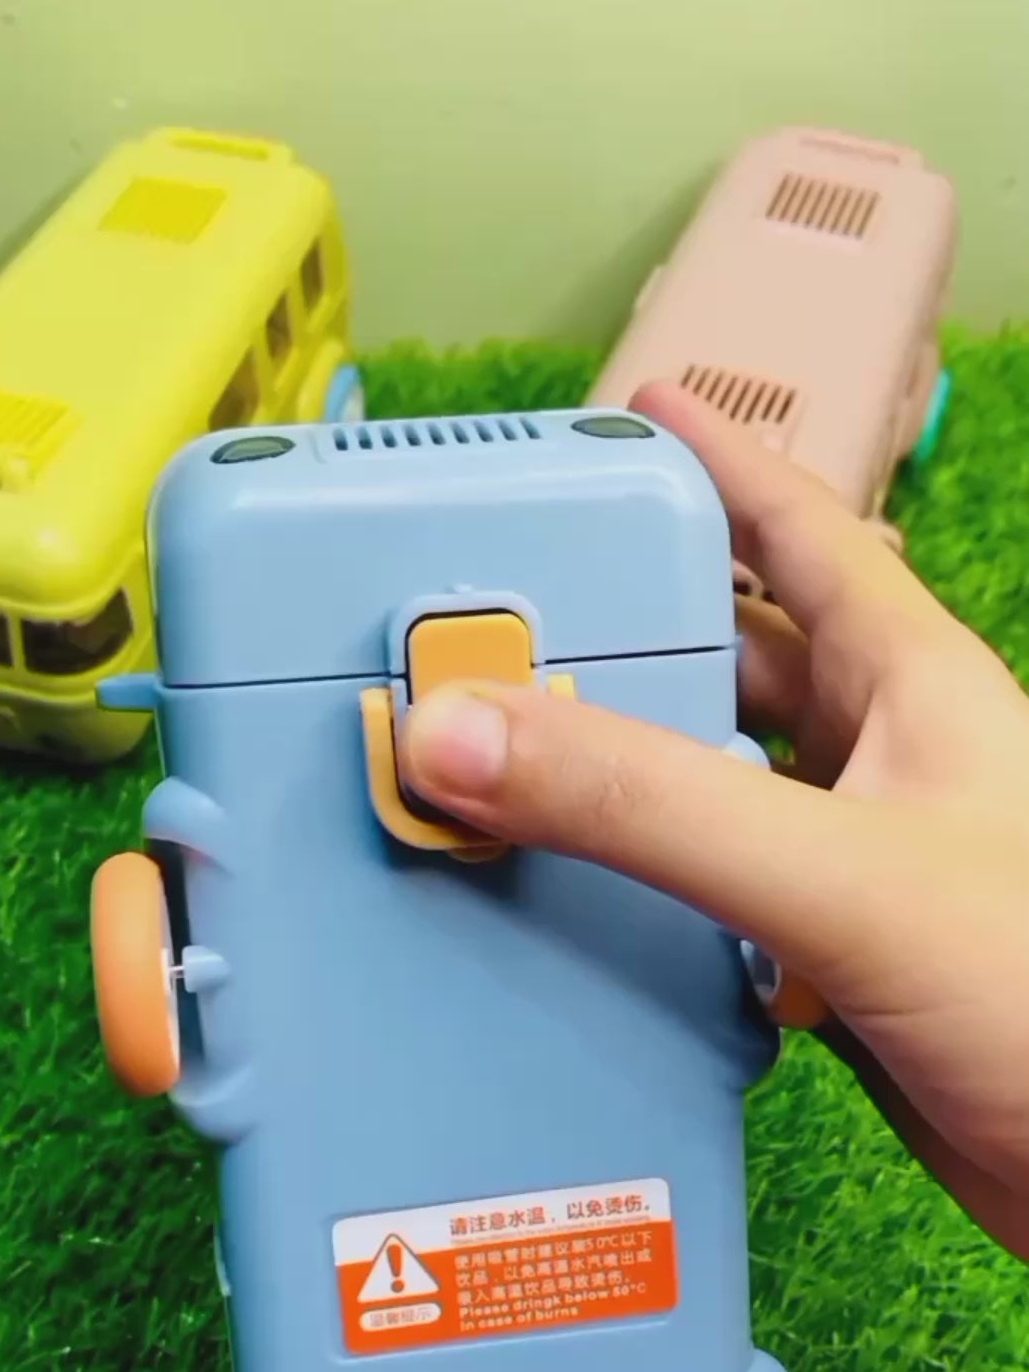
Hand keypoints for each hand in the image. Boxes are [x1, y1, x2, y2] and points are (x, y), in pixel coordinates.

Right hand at [395, 383, 1028, 1256]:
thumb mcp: (839, 877)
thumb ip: (653, 806)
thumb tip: (462, 730)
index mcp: (910, 685)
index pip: (805, 529)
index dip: (719, 461)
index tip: (627, 412)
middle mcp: (886, 757)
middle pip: (740, 653)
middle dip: (634, 623)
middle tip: (508, 611)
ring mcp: (864, 859)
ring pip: (723, 776)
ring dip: (631, 763)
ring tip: (510, 748)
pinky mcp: (841, 958)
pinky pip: (722, 887)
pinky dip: (650, 883)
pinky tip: (582, 898)